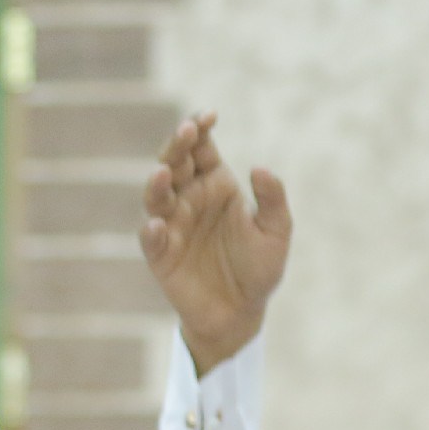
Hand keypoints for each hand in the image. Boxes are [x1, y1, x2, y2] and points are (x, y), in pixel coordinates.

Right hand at [141, 113, 291, 374]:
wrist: (241, 312)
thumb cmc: (259, 269)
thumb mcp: (276, 232)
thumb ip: (273, 199)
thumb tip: (258, 168)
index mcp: (216, 185)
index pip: (202, 148)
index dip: (200, 128)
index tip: (208, 117)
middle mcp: (190, 199)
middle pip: (176, 163)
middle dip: (178, 146)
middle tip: (186, 133)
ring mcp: (173, 226)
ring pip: (157, 197)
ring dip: (158, 183)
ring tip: (164, 174)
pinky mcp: (162, 256)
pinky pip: (152, 241)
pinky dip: (151, 232)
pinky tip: (158, 226)